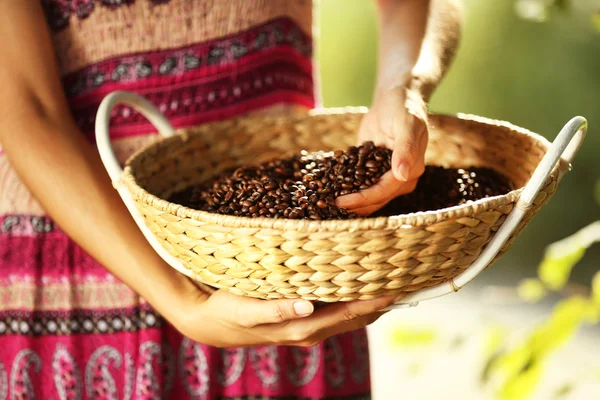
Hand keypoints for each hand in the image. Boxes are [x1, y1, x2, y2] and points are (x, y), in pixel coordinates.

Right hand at [170, 279, 393, 347]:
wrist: (213, 323)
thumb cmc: (229, 312)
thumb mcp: (246, 309)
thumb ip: (276, 310)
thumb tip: (307, 306)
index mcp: (303, 328)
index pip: (349, 314)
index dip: (374, 301)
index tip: (397, 284)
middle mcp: (312, 330)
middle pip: (357, 316)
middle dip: (382, 299)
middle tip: (408, 276)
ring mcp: (310, 326)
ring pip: (351, 315)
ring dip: (373, 299)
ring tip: (394, 278)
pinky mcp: (305, 319)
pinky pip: (338, 311)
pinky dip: (356, 298)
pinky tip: (363, 283)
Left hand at [337, 85, 428, 215]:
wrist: (395, 98)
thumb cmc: (404, 107)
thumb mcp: (407, 124)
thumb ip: (406, 148)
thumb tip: (402, 174)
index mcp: (411, 169)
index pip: (385, 190)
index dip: (364, 198)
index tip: (342, 201)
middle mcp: (402, 177)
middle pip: (376, 198)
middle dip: (354, 204)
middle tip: (328, 207)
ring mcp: (388, 175)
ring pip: (369, 196)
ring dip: (351, 202)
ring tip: (327, 207)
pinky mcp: (375, 170)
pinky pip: (362, 184)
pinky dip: (348, 189)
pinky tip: (330, 193)